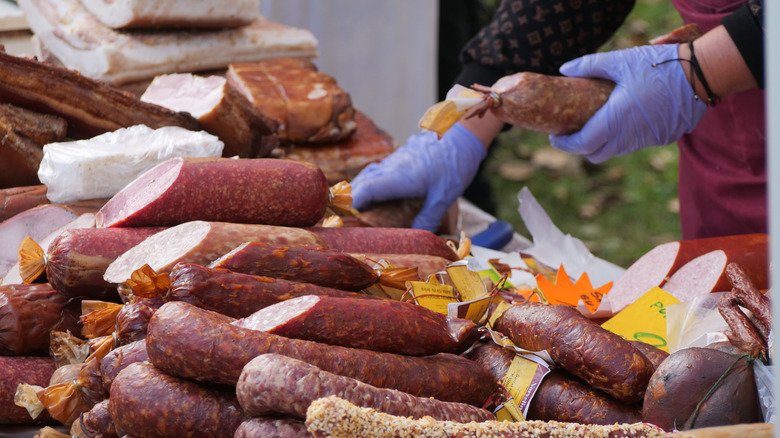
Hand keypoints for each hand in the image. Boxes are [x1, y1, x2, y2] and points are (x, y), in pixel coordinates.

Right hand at [350, 123, 486, 231]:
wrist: (462, 136)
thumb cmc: (455, 165)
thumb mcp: (444, 197)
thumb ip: (429, 218)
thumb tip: (417, 237)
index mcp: (399, 177)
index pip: (366, 189)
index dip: (352, 203)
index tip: (343, 216)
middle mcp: (391, 167)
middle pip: (362, 182)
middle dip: (350, 199)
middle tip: (344, 218)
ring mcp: (394, 160)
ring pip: (368, 175)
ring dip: (359, 190)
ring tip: (354, 208)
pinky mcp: (400, 157)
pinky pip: (377, 170)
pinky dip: (370, 182)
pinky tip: (374, 192)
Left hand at [549, 44, 707, 162]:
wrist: (700, 74)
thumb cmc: (658, 66)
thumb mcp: (620, 61)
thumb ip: (589, 65)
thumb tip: (564, 69)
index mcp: (615, 121)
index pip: (582, 145)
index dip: (565, 145)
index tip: (555, 137)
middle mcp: (629, 137)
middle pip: (595, 155)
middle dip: (581, 147)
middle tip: (573, 132)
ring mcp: (646, 140)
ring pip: (616, 151)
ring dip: (603, 143)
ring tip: (596, 124)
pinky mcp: (660, 138)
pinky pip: (635, 144)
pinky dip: (624, 137)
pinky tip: (625, 119)